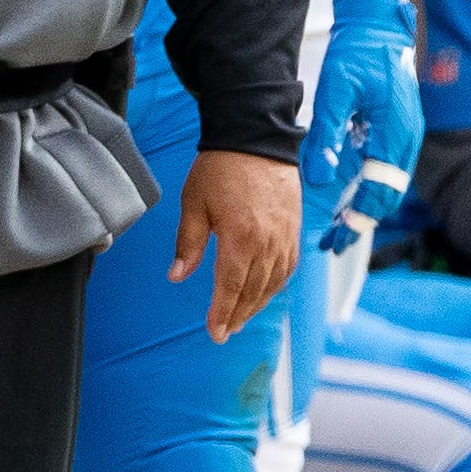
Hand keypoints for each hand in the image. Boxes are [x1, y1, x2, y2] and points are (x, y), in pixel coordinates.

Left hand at [172, 147, 300, 339]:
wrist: (256, 139)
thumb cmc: (220, 168)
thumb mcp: (193, 204)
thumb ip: (188, 244)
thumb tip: (177, 276)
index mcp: (241, 237)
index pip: (231, 286)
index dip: (222, 312)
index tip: (215, 332)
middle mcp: (269, 242)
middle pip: (254, 290)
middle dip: (238, 314)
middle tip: (224, 332)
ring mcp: (285, 236)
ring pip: (273, 282)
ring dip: (257, 303)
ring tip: (240, 318)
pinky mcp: (294, 229)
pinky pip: (288, 266)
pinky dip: (276, 284)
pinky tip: (263, 292)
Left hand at [299, 0, 423, 256]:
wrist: (378, 26)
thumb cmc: (356, 55)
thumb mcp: (335, 92)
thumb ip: (327, 135)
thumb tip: (321, 178)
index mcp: (395, 133)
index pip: (380, 189)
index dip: (359, 217)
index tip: (335, 238)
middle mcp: (406, 139)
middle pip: (388, 194)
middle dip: (361, 221)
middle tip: (332, 243)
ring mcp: (406, 135)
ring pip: (389, 184)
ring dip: (365, 207)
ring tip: (337, 228)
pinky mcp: (398, 130)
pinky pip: (387, 169)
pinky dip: (369, 188)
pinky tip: (347, 197)